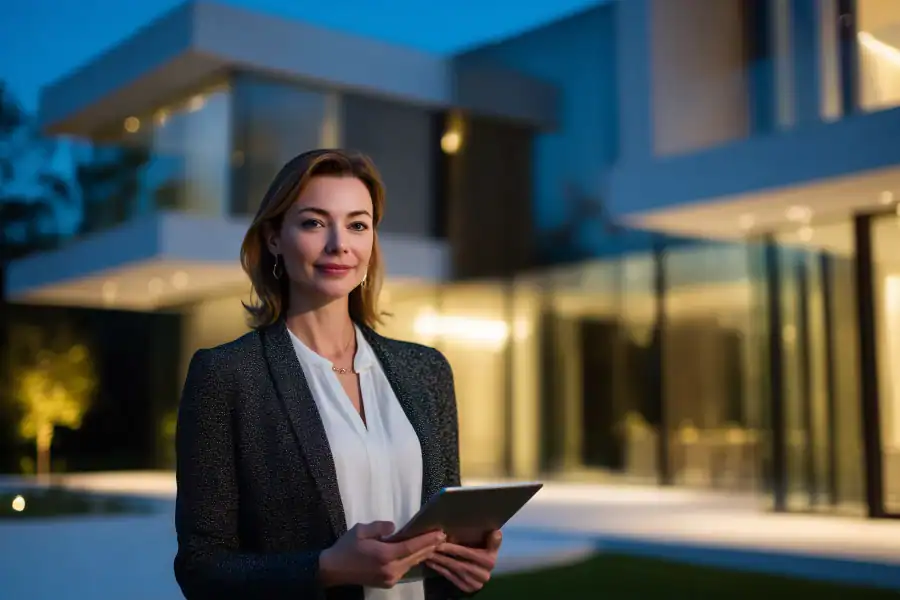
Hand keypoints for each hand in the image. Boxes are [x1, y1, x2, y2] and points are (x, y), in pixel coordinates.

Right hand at [319, 521, 445, 588]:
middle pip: (415, 556)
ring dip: (423, 553)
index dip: (427, 540)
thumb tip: (395, 528)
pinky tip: (419, 553)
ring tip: (434, 543)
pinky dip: (413, 560)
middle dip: (429, 546)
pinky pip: (405, 569)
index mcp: (384, 555)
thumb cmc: (347, 547)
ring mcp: (390, 578)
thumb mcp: (361, 530)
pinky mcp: (387, 582)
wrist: (334, 569)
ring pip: (411, 563)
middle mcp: (390, 569)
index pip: (411, 547)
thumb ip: (380, 527)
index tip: (440, 533)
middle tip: (443, 536)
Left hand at [426, 530, 501, 592]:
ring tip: (428, 554)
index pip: (469, 554)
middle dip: (443, 556)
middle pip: (459, 563)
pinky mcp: (467, 589)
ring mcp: (475, 584)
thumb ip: (493, 540)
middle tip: (430, 547)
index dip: (454, 549)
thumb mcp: (491, 545)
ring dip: (439, 562)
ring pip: (454, 571)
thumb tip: (496, 532)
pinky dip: (440, 570)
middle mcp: (484, 575)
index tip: (440, 542)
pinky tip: (432, 564)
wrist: (485, 571)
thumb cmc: (486, 552)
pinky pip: (451, 578)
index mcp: (489, 561)